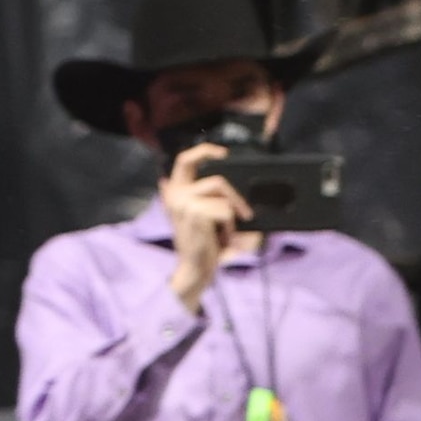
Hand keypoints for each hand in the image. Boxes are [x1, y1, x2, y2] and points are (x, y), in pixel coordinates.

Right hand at [160, 154, 255, 306]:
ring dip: (234, 218)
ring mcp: (183, 202)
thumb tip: (234, 187)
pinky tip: (222, 238)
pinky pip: (226, 211)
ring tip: (227, 234)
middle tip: (245, 213)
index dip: (205, 151)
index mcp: (175, 191)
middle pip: (217, 180)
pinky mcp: (195, 213)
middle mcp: (175, 194)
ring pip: (225, 199)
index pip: (185, 159)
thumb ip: (214, 198)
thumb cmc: (205, 245)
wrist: (196, 269)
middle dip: (236, 197)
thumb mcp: (209, 217)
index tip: (224, 154)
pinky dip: (231, 227)